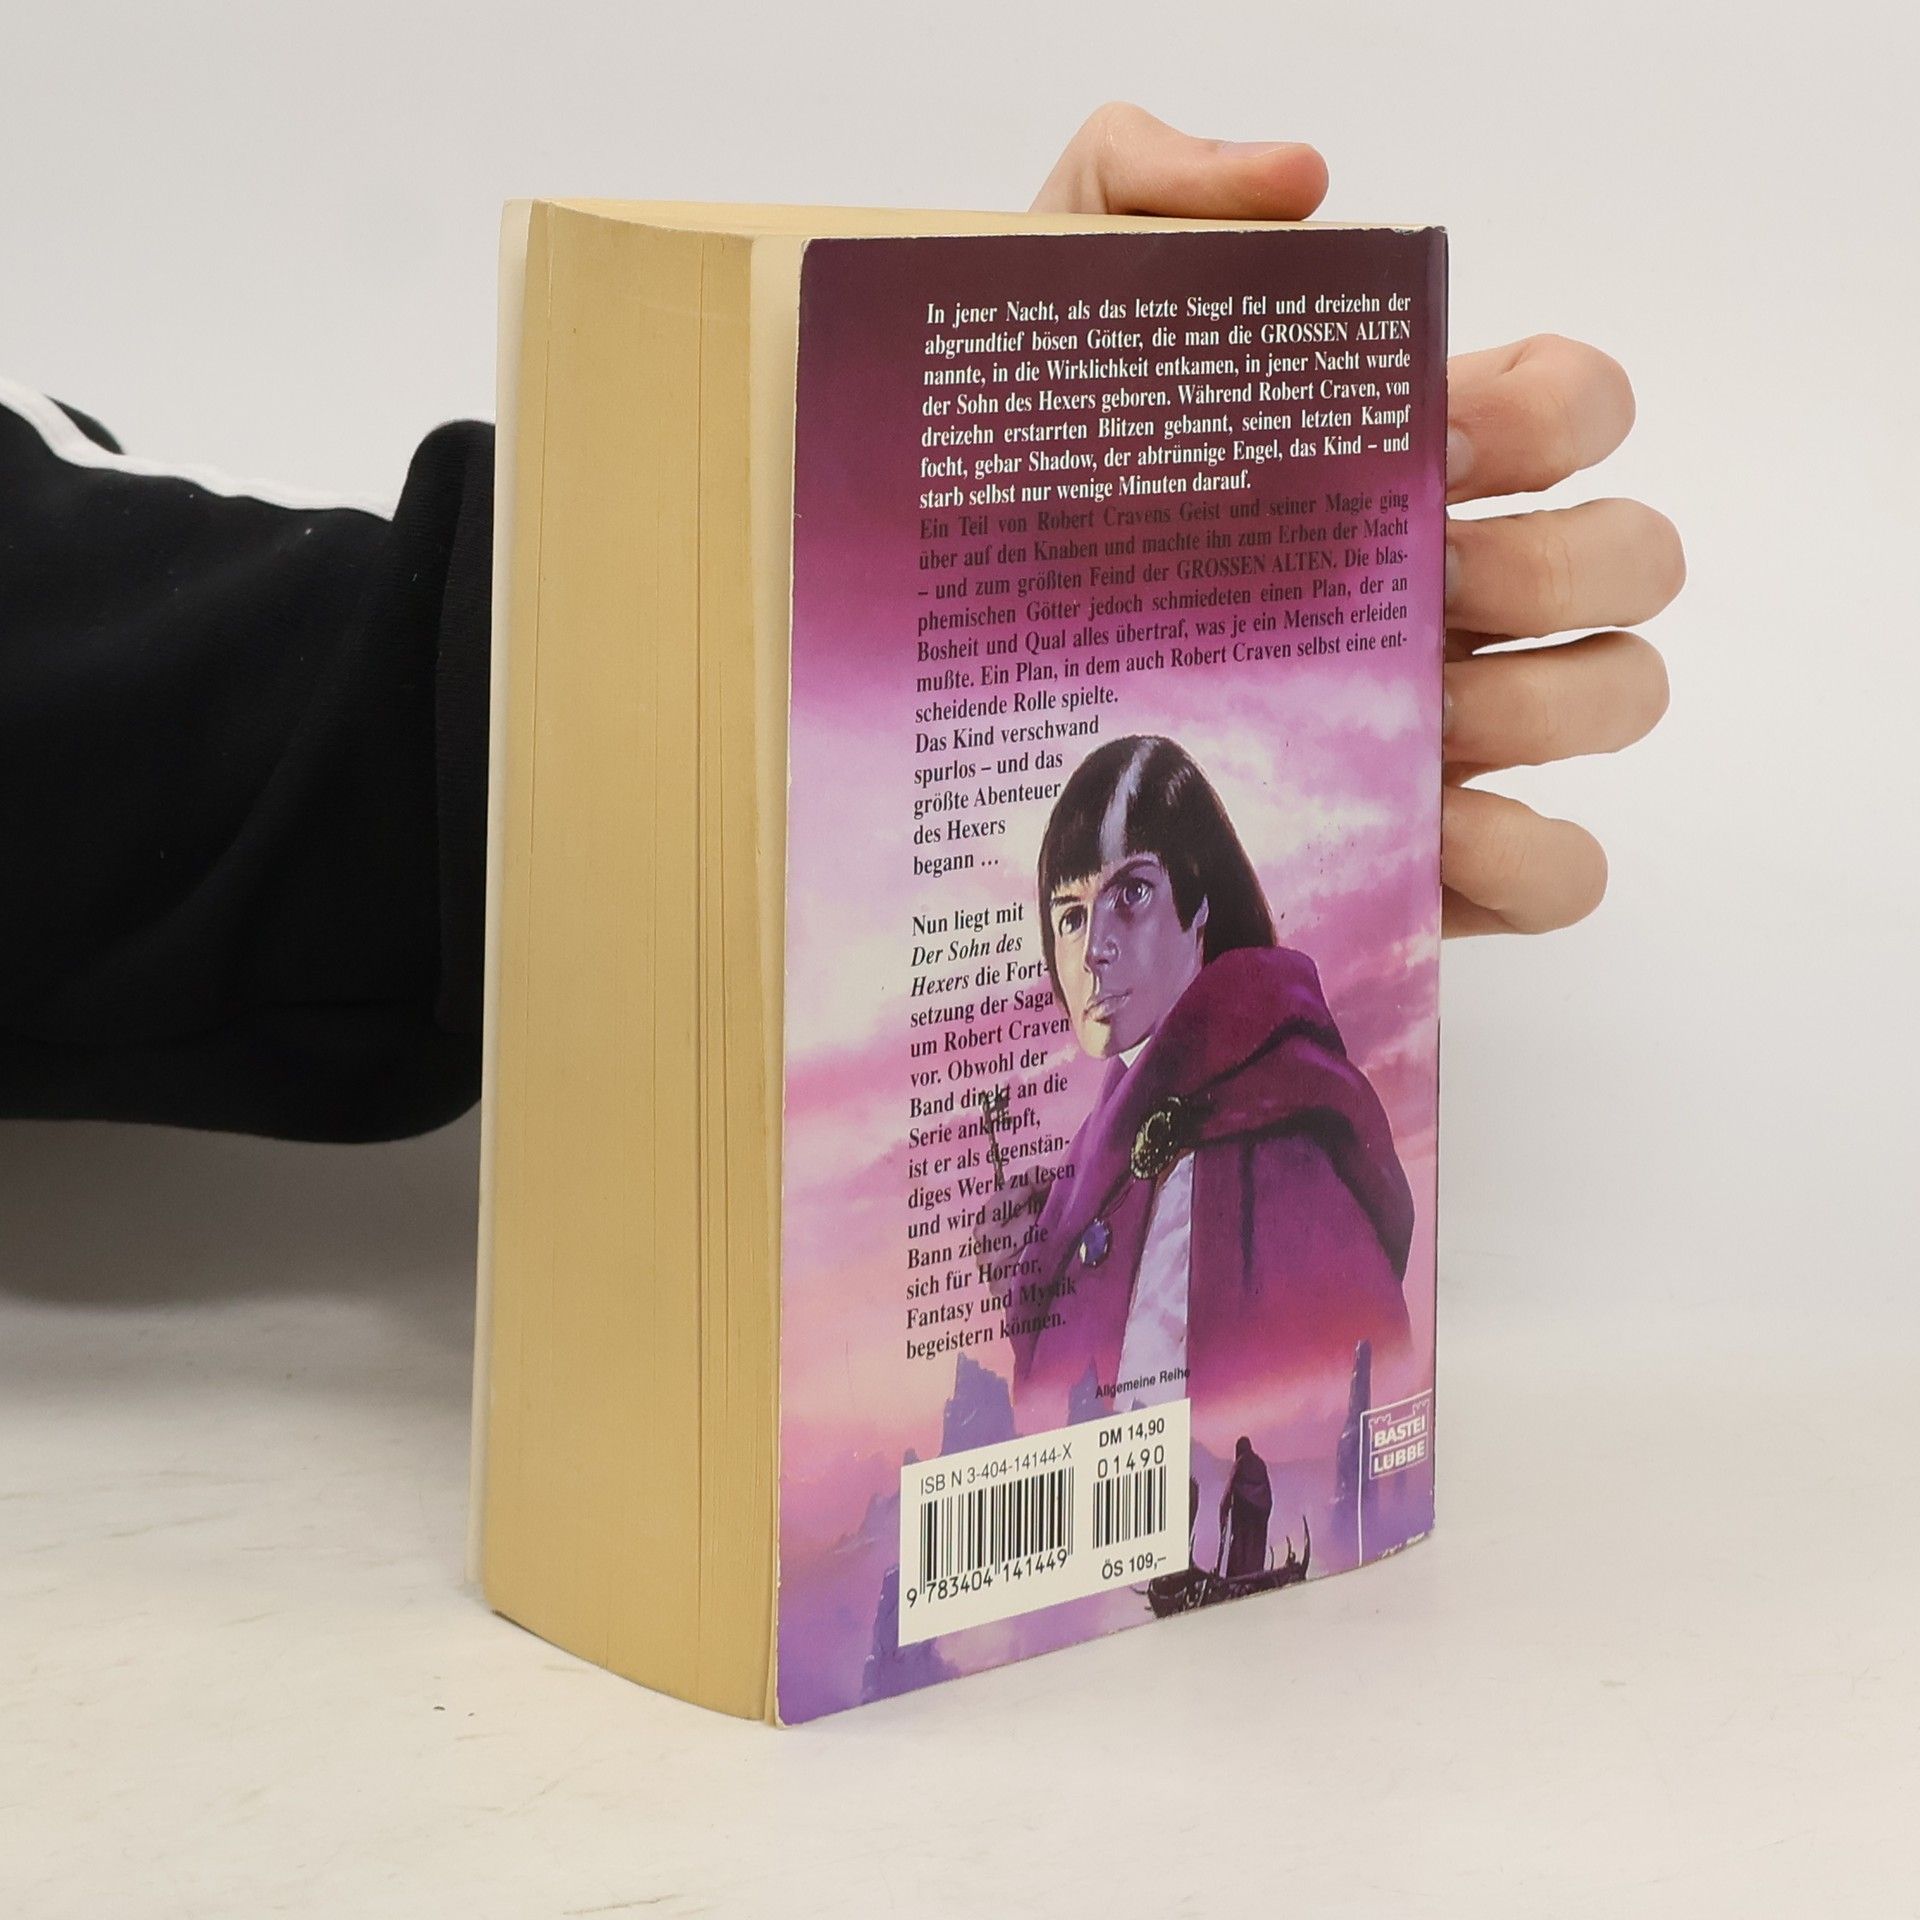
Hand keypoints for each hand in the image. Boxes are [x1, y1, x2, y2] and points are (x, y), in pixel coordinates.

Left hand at [1034, 104, 1681, 935]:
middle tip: (1411, 585)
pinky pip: (1552, 874)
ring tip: (1410, 711)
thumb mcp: (1049, 301)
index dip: (1551, 414)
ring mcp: (1436, 724)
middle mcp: (1440, 586)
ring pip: (1614, 700)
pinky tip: (1424, 830)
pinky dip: (1534, 862)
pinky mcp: (1406, 854)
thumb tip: (1300, 181)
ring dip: (1551, 703)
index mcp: (1395, 456)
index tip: (1431, 436)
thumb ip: (1152, 188)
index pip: (1574, 406)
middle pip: (1627, 559)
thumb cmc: (1009, 481)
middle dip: (1557, 564)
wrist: (918, 639)